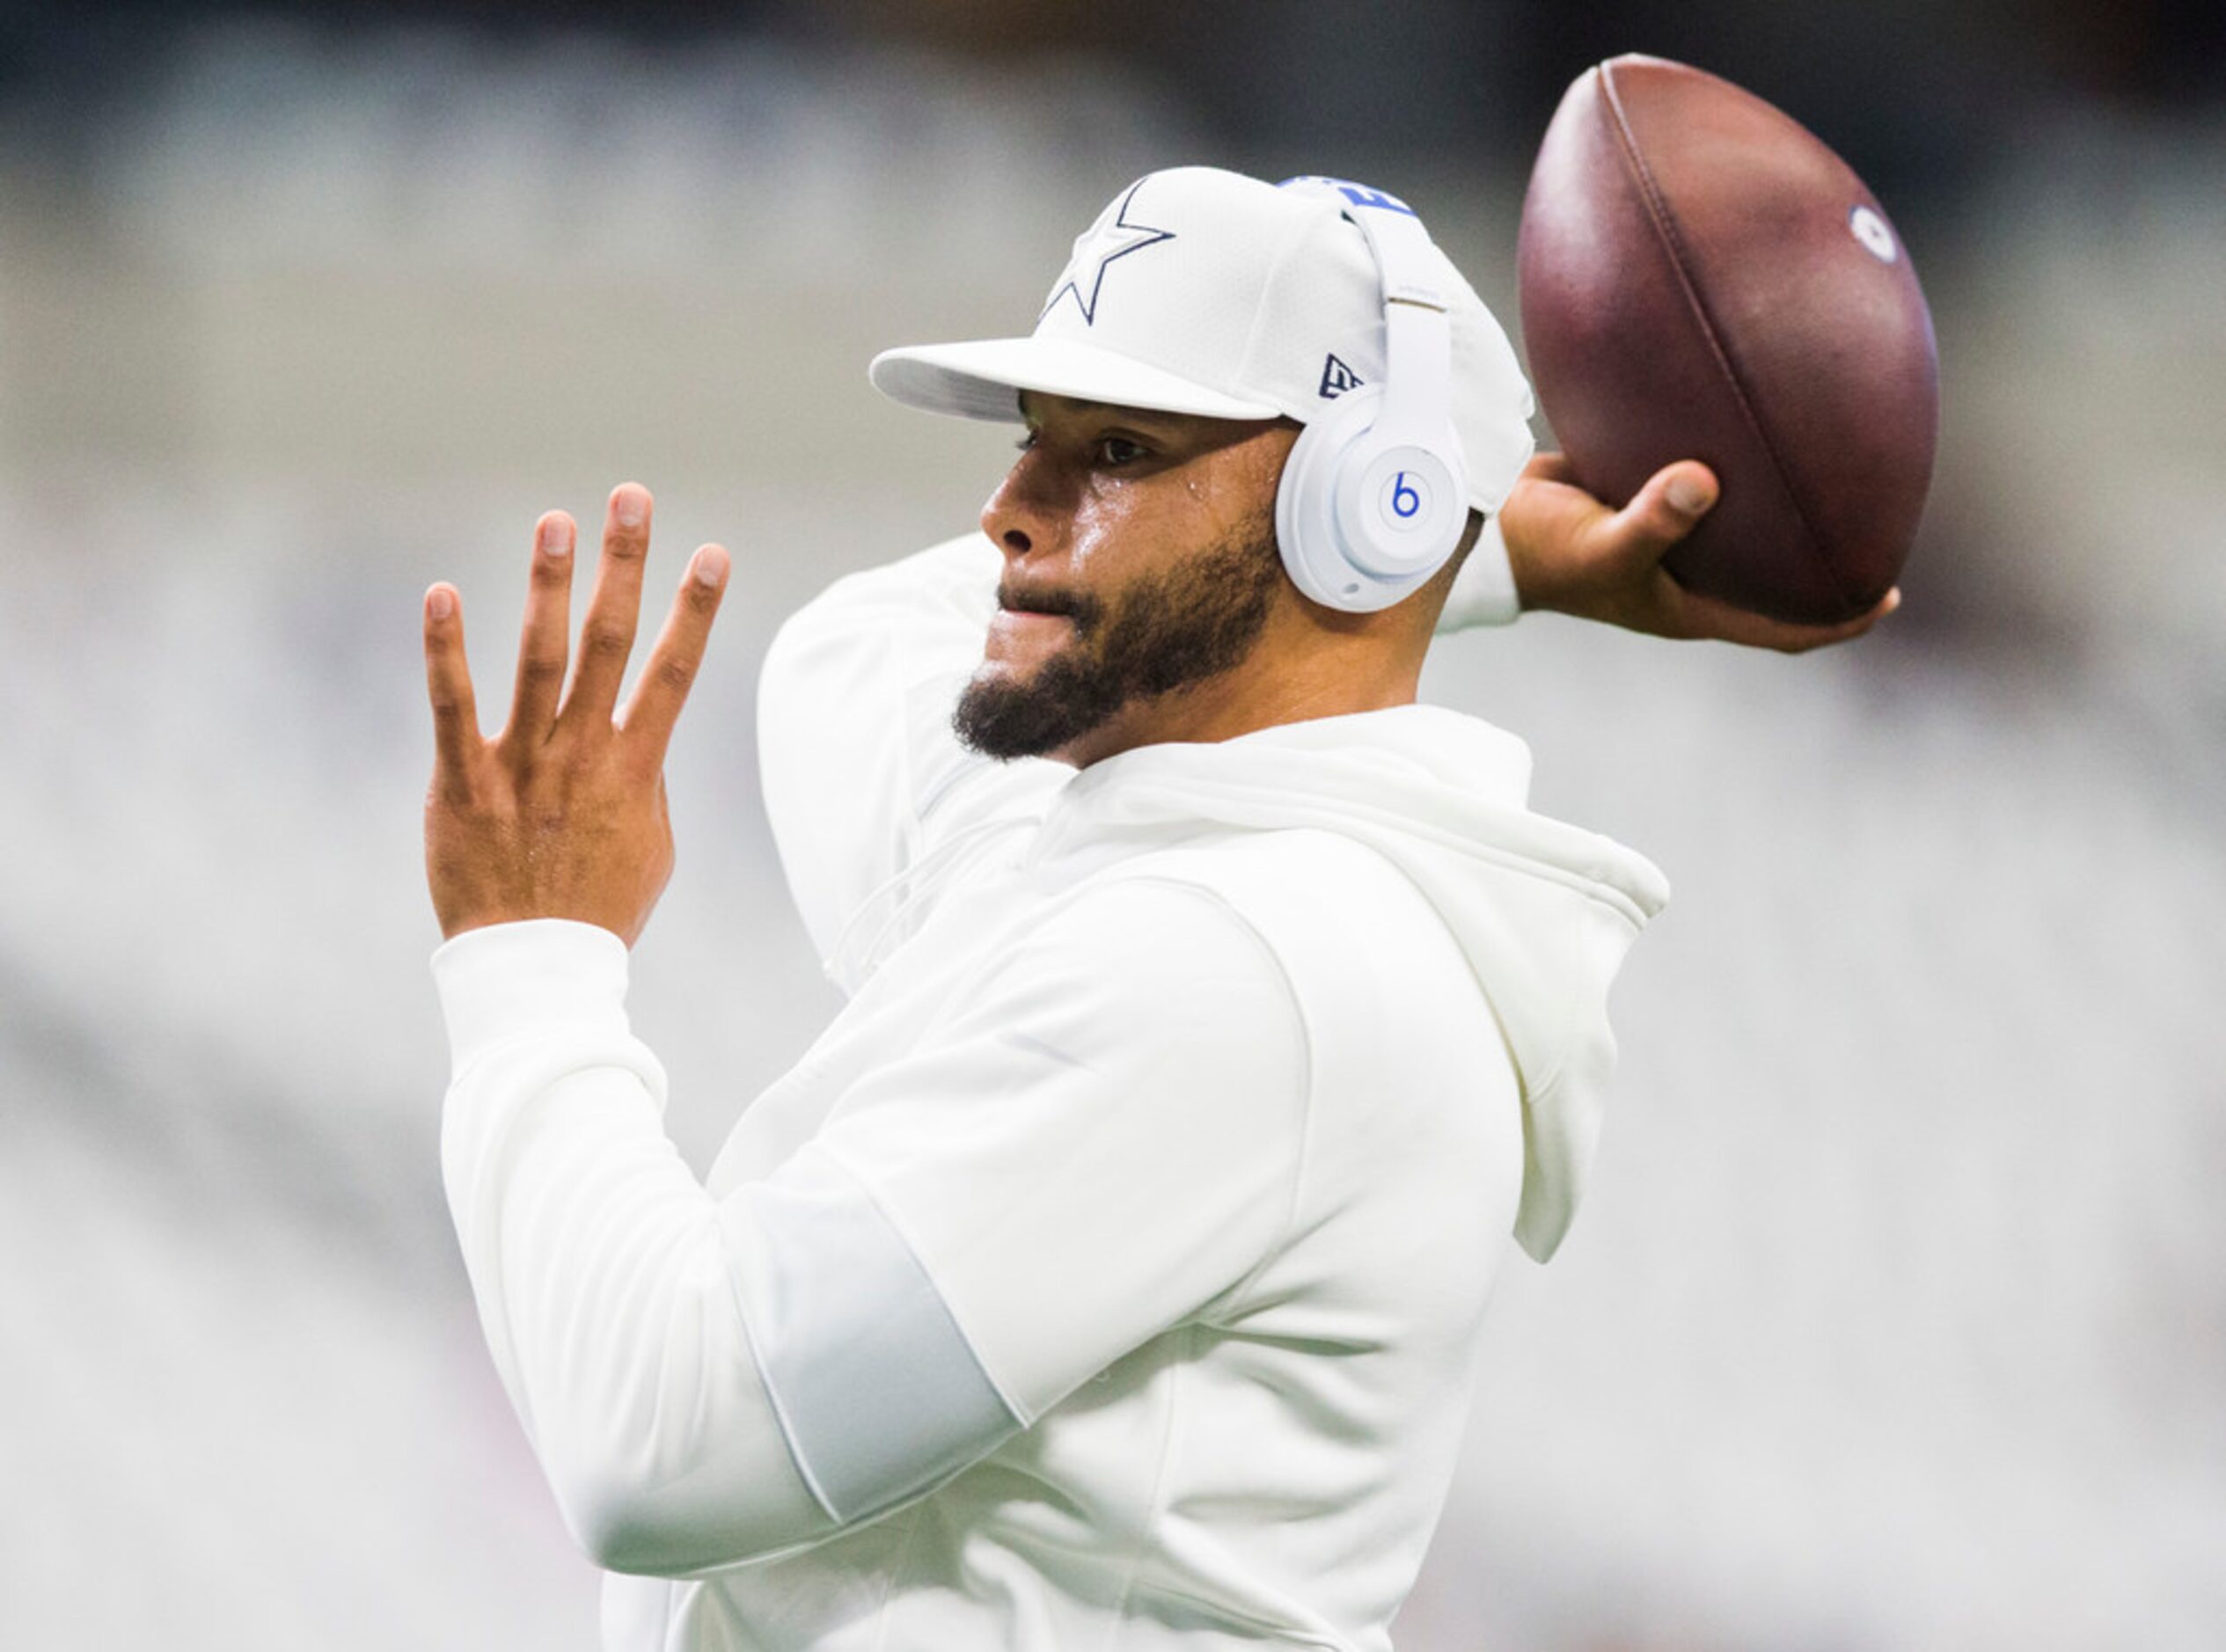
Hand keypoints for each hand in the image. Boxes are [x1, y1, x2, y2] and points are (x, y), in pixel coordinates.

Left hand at [422, 484, 729, 944]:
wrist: (536, 974)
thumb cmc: (600, 914)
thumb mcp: (651, 850)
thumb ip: (646, 785)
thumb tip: (639, 739)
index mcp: (637, 771)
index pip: (675, 675)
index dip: (696, 611)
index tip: (713, 552)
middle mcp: (584, 757)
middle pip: (611, 645)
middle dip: (626, 566)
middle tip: (632, 498)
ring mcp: (524, 767)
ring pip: (540, 660)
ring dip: (549, 586)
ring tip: (556, 521)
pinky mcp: (463, 784)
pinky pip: (452, 707)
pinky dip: (447, 649)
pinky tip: (443, 593)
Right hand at [1500, 453, 1897, 650]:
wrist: (1488, 525)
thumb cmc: (1543, 552)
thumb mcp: (1600, 545)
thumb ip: (1655, 519)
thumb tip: (1708, 481)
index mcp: (1691, 607)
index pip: (1782, 629)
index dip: (1837, 621)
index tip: (1886, 598)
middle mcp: (1690, 577)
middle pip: (1776, 581)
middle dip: (1827, 562)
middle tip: (1881, 522)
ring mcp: (1672, 540)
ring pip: (1747, 531)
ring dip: (1786, 510)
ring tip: (1837, 468)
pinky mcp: (1650, 498)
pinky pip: (1710, 486)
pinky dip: (1738, 466)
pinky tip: (1759, 418)